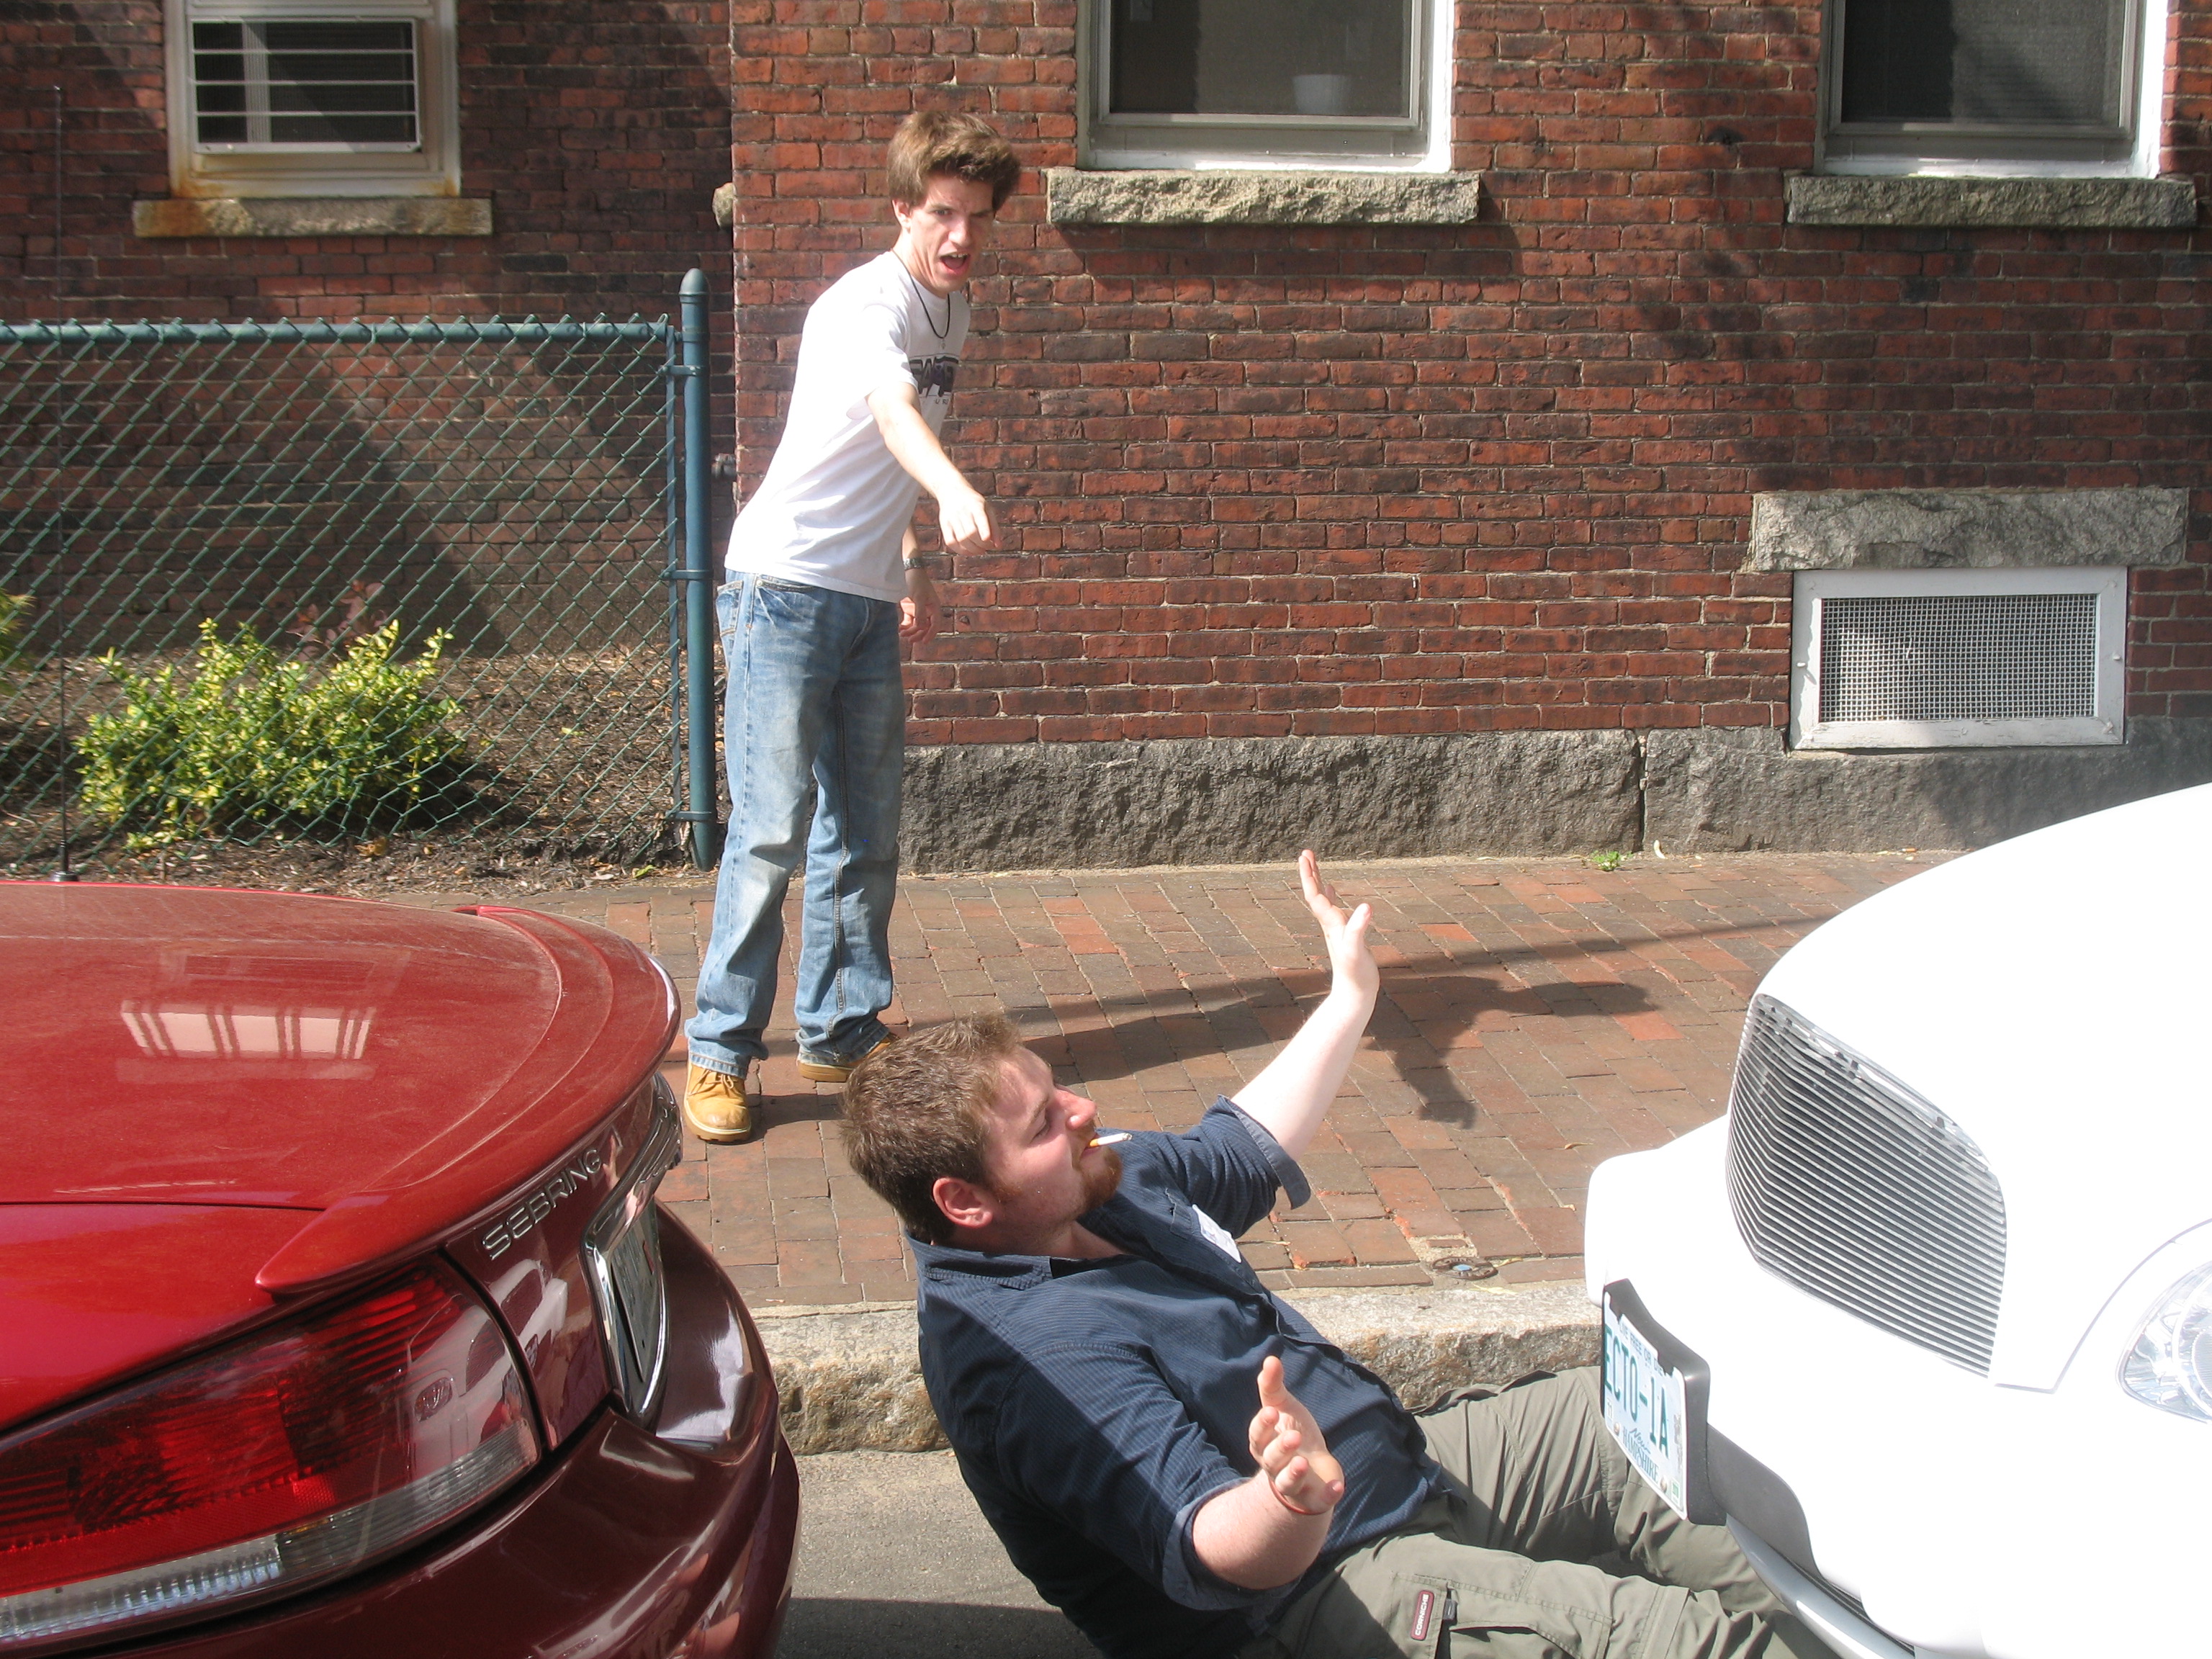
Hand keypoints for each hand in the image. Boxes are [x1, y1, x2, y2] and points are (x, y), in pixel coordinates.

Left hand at [901, 565, 940, 644]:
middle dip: (918, 634)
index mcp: (934, 607)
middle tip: (910, 641)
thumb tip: (922, 627)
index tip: (925, 642)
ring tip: (902, 635)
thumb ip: (920, 612)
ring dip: (911, 631)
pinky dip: (905, 626)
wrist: (907, 570)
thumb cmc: (916, 581)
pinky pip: (909, 621)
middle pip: (925, 627)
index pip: (935, 624)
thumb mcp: (919, 596)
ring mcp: (919, 610)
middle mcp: (928, 610)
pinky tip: (900, 629)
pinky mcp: (910, 608)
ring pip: (917, 625)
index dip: (931, 634)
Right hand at [937, 487, 994, 555]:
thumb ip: (994, 527)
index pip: (980, 518)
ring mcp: (951, 518)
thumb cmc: (974, 503)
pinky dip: (960, 550)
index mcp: (976, 504)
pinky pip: (950, 542)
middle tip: (987, 548)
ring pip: (961, 539)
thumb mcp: (987, 509)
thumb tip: (998, 546)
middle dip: (981, 545)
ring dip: (972, 550)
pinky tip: (969, 551)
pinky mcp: (944, 525)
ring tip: (980, 551)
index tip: (988, 541)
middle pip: (970, 533)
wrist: (952, 491)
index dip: (984, 531)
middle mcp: (962, 510)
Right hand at [1248, 1355, 1343, 1518]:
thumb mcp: (1284, 1408)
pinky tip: (1338, 1487)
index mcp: (1264, 1444)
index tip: (1272, 1412)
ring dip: (1293, 1474)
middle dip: (1281, 1449)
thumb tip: (1271, 1358)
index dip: (1264, 1425)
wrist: (1314, 1469)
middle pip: (1271, 1460)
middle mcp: (1274, 1467)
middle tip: (1295, 1437)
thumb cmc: (1293, 1433)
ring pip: (1287, 1483)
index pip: (1258, 1436)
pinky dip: (1327, 1496)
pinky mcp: (1313, 1499)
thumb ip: (1273, 1386)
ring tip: (1303, 1462)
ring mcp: (1294, 1485)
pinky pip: (1318, 1502)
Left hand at [1298, 850, 1376, 1003]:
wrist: (1354, 995)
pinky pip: (1333, 909)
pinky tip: (1330, 888)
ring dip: (1318, 880)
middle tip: (1306, 852)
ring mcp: (1335, 929)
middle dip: (1310, 872)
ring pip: (1323, 899)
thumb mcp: (1357, 952)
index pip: (1315, 895)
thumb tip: (1366, 907)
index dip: (1309, 876)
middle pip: (1315, 894)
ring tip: (1314, 864)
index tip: (1305, 856)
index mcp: (1331, 924)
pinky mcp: (1343, 934)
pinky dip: (1330, 895)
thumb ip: (1358, 930)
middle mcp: (1330, 924)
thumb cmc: (1355, 975)